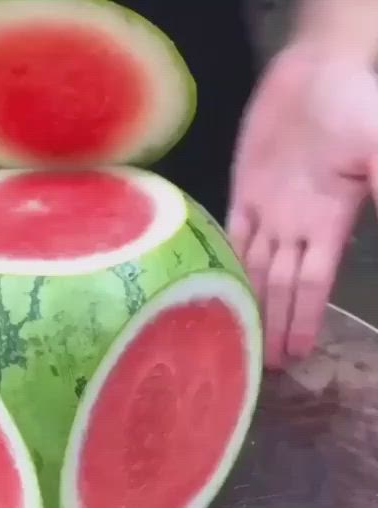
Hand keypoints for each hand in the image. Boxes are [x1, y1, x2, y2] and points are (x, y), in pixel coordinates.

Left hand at [227, 42, 377, 367]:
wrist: (317, 72)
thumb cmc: (353, 105)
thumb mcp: (377, 143)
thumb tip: (376, 217)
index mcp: (328, 224)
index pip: (313, 284)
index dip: (305, 319)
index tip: (298, 354)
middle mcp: (296, 228)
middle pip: (281, 287)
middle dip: (275, 324)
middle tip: (266, 366)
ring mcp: (269, 212)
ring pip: (255, 269)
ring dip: (250, 303)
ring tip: (242, 340)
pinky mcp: (245, 193)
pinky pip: (232, 235)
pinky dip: (226, 261)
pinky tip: (215, 288)